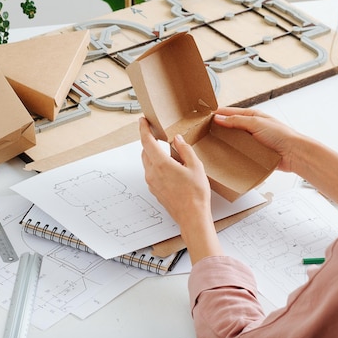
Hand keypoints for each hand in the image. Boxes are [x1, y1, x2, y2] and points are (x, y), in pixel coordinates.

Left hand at [138, 117, 221, 262]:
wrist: (192, 216)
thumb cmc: (196, 194)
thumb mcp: (196, 167)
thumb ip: (185, 150)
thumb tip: (177, 139)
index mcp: (161, 164)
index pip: (147, 141)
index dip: (143, 129)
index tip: (142, 121)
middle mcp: (152, 173)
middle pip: (145, 151)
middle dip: (149, 140)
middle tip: (156, 133)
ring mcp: (152, 183)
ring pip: (147, 162)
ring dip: (152, 153)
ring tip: (165, 149)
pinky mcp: (154, 190)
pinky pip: (151, 172)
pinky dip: (156, 165)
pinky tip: (168, 166)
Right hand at [213, 107, 302, 171]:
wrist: (294, 154)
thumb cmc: (281, 135)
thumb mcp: (256, 123)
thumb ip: (237, 120)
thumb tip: (219, 118)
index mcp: (252, 116)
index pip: (230, 112)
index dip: (217, 114)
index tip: (204, 118)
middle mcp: (251, 127)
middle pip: (230, 127)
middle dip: (218, 129)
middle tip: (204, 133)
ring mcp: (252, 141)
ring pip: (233, 140)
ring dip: (225, 142)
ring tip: (211, 144)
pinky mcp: (254, 153)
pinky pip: (240, 152)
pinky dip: (233, 153)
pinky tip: (225, 155)